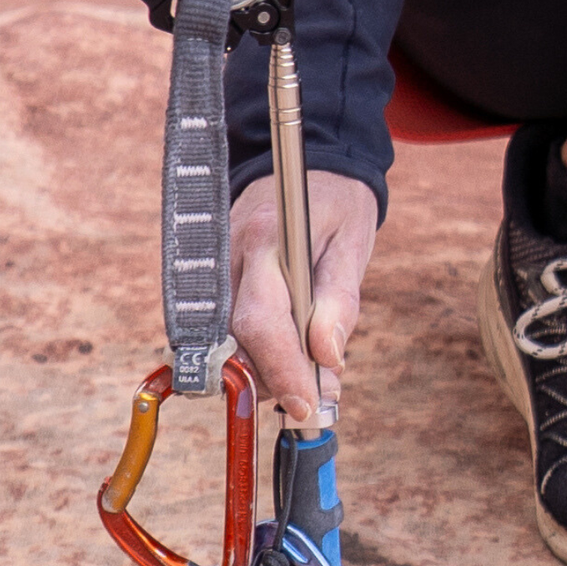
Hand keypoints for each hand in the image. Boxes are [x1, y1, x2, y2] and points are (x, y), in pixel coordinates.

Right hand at [229, 169, 379, 426]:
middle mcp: (229, 254)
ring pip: (227, 342)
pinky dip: (255, 352)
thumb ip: (340, 299)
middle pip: (236, 339)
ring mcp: (214, 266)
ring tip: (313, 370)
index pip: (261, 320)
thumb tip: (327, 356)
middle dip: (275, 378)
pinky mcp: (212, 279)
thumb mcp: (354, 242)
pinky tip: (289, 352)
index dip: (282, 369)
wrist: (311, 162)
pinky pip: (225, 330)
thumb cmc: (337, 202)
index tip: (308, 403)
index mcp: (266, 238)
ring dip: (267, 369)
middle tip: (319, 392)